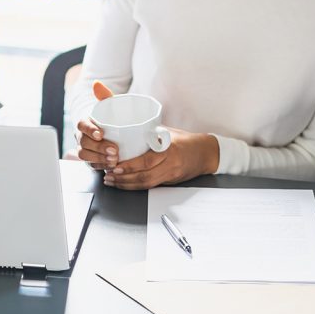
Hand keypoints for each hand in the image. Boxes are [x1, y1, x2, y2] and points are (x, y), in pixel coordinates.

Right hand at [75, 81, 117, 169]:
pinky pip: (91, 165)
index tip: (101, 134)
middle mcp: (81, 136)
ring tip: (114, 160)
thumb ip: (104, 95)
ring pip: (85, 155)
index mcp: (84, 122)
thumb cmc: (107, 115)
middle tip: (114, 150)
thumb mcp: (108, 104)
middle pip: (84, 143)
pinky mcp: (90, 159)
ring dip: (99, 159)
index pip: (82, 125)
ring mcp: (84, 148)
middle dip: (99, 148)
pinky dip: (101, 166)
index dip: (90, 130)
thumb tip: (97, 84)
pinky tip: (111, 167)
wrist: (107, 128)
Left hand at [103, 129, 218, 189]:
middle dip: (123, 178)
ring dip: (127, 184)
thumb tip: (128, 128)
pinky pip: (151, 186)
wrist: (205, 153)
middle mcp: (170, 163)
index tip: (115, 164)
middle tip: (109, 175)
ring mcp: (171, 174)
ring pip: (146, 184)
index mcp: (169, 149)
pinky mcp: (170, 181)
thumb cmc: (187, 140)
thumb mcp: (168, 132)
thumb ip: (151, 132)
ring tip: (112, 181)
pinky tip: (125, 184)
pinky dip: (136, 186)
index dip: (130, 165)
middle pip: (144, 176)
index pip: (147, 160)